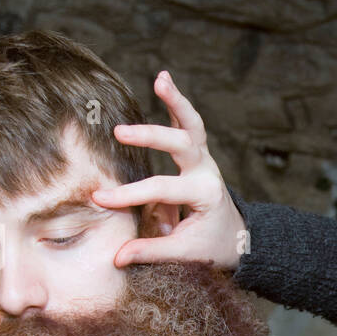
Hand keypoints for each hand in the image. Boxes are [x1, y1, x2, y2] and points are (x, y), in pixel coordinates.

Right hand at [91, 70, 246, 270]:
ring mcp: (204, 159)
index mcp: (205, 194)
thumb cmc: (210, 246)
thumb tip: (116, 257)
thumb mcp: (183, 253)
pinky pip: (188, 124)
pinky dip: (177, 103)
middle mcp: (207, 171)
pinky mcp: (198, 153)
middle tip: (120, 133)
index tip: (99, 198)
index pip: (162, 189)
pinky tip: (163, 78)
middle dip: (151, 137)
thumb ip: (150, 251)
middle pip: (181, 146)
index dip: (130, 194)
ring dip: (177, 101)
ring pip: (192, 125)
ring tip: (161, 80)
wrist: (237, 238)